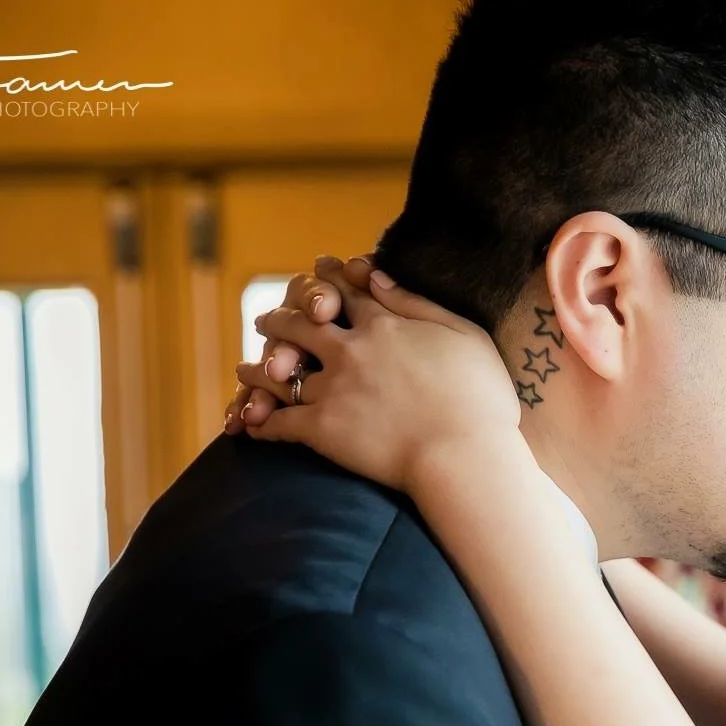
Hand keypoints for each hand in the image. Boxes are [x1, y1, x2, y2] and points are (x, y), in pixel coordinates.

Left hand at [233, 263, 523, 494]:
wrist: (464, 456)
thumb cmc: (481, 401)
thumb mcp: (466, 336)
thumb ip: (419, 304)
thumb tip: (379, 277)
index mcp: (386, 325)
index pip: (348, 292)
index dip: (330, 278)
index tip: (318, 269)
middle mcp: (351, 349)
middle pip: (302, 322)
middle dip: (282, 317)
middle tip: (268, 319)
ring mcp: (333, 388)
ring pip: (281, 370)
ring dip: (260, 367)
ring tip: (245, 368)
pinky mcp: (321, 428)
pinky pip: (279, 423)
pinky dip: (261, 422)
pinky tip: (250, 424)